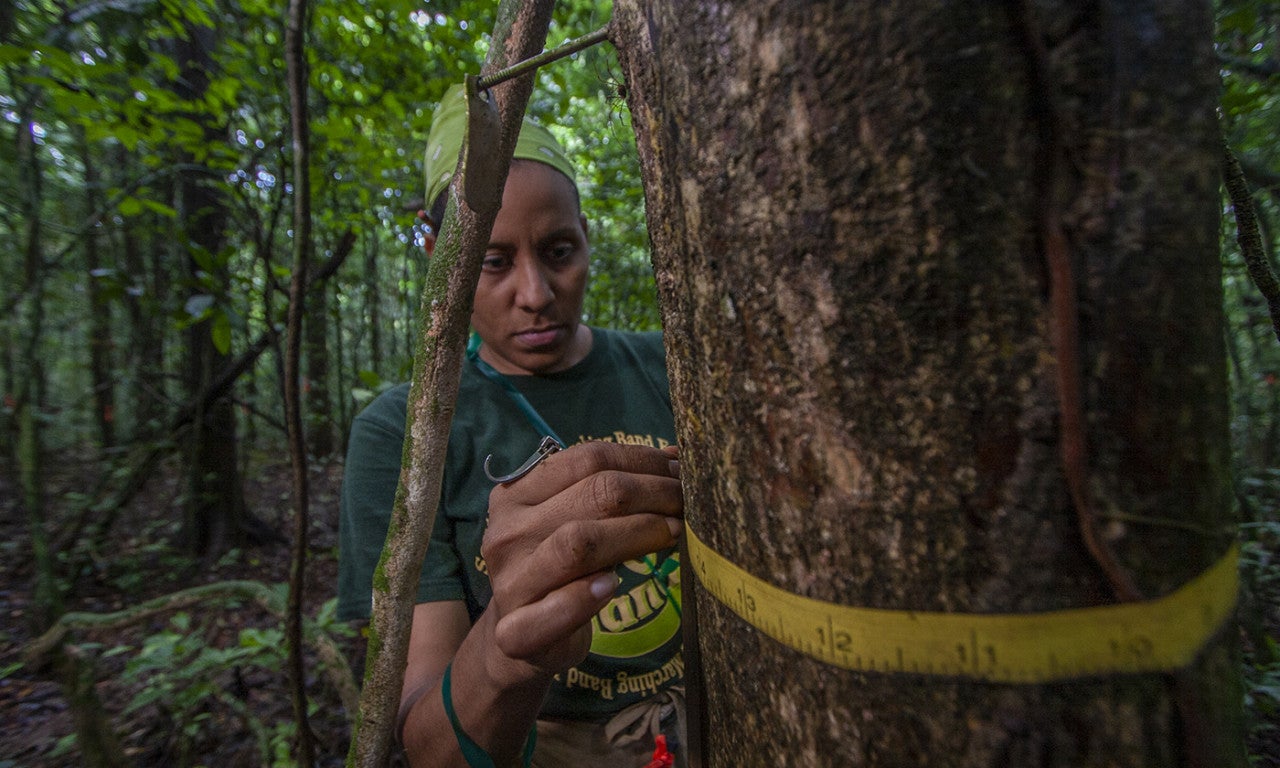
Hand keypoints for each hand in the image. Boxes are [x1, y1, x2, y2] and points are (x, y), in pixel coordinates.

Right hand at [478, 442, 682, 679]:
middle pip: (593, 493)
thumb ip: (604, 493)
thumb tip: (676, 458)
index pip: (586, 459)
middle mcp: (507, 532)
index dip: (641, 459)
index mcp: (516, 495)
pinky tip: (613, 586)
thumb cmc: (554, 571)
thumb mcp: (567, 522)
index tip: (679, 469)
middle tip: (687, 501)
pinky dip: (587, 596)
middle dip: (653, 492)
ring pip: (580, 543)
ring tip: (674, 533)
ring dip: (639, 533)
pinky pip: (558, 608)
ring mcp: (510, 582)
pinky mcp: (517, 632)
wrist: (512, 641)